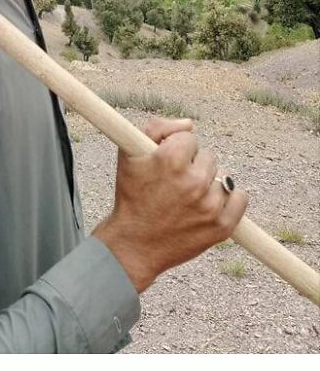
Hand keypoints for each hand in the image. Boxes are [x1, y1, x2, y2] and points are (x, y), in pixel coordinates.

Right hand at [91, 116, 248, 291]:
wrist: (133, 246)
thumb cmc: (131, 198)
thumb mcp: (129, 155)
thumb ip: (157, 128)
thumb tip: (190, 124)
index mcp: (171, 159)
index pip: (189, 139)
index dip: (176, 151)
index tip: (166, 166)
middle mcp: (193, 181)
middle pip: (208, 157)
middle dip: (193, 167)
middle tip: (175, 187)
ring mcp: (210, 205)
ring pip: (223, 177)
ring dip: (209, 185)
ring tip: (187, 201)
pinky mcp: (221, 226)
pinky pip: (240, 198)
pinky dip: (230, 200)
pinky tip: (210, 206)